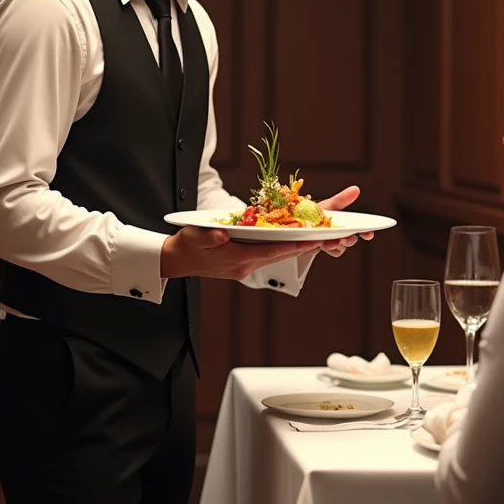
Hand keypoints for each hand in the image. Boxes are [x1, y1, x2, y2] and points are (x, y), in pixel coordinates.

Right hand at [160, 226, 322, 280]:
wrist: (176, 261)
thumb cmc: (186, 246)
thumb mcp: (194, 236)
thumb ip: (209, 236)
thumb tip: (222, 235)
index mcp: (237, 258)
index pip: (272, 252)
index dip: (294, 246)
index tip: (313, 240)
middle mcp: (245, 266)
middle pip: (280, 255)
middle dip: (303, 247)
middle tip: (326, 238)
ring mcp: (244, 267)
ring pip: (276, 256)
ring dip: (295, 248)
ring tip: (316, 239)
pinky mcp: (242, 265)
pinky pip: (267, 257)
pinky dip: (280, 249)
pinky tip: (291, 242)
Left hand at [317, 185, 373, 257]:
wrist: (292, 219)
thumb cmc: (311, 213)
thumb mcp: (327, 206)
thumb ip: (341, 200)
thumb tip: (356, 189)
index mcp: (341, 226)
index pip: (358, 231)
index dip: (366, 233)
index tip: (369, 233)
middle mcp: (336, 236)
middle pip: (349, 241)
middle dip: (349, 240)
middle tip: (346, 238)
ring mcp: (326, 243)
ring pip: (338, 248)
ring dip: (335, 245)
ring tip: (329, 242)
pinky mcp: (313, 249)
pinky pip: (322, 251)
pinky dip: (320, 247)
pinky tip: (316, 243)